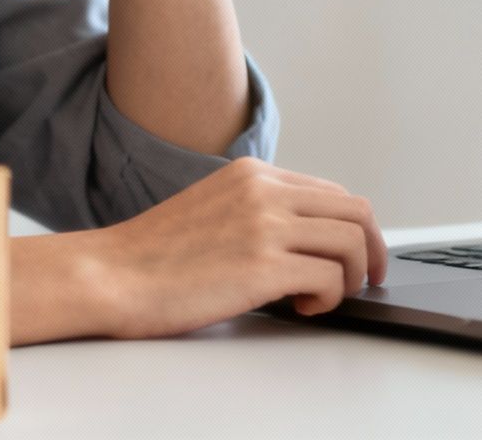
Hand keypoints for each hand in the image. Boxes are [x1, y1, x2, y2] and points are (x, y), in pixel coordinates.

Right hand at [86, 157, 389, 337]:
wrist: (109, 275)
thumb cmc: (152, 256)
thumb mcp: (212, 208)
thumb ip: (257, 211)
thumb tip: (305, 239)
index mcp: (253, 174)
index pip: (332, 192)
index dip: (354, 228)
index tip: (357, 255)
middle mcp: (265, 191)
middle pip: (356, 211)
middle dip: (372, 250)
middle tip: (366, 279)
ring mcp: (266, 225)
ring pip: (352, 241)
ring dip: (351, 276)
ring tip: (324, 296)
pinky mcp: (263, 265)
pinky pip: (330, 277)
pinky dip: (328, 298)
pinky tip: (302, 307)